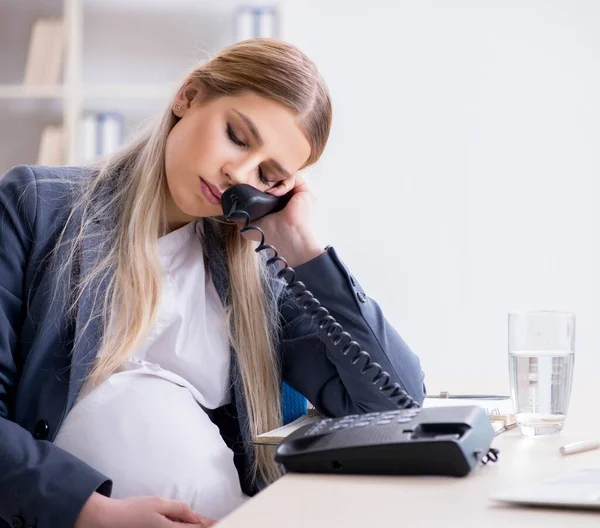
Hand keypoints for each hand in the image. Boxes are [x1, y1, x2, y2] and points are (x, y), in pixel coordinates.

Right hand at [74, 492, 216, 527]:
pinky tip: (183, 523)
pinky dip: (179, 527)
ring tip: (199, 521)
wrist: (107, 521)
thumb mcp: (159, 504)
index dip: (211, 525)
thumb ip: (179, 510)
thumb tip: (196, 516)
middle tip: (214, 521)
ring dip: (189, 526)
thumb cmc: (132, 510)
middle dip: (201, 526)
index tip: (222, 522)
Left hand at [238, 174, 324, 267]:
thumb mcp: (248, 226)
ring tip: (268, 192)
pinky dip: (283, 181)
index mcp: (275, 206)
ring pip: (283, 175)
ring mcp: (296, 194)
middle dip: (265, 179)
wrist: (289, 238)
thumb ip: (238, 216)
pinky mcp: (304, 190)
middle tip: (257, 183)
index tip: (249, 185)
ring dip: (273, 181)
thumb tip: (226, 208)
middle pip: (274, 179)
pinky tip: (276, 193)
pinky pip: (293, 176)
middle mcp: (286, 198)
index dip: (257, 184)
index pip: (265, 188)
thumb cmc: (272, 235)